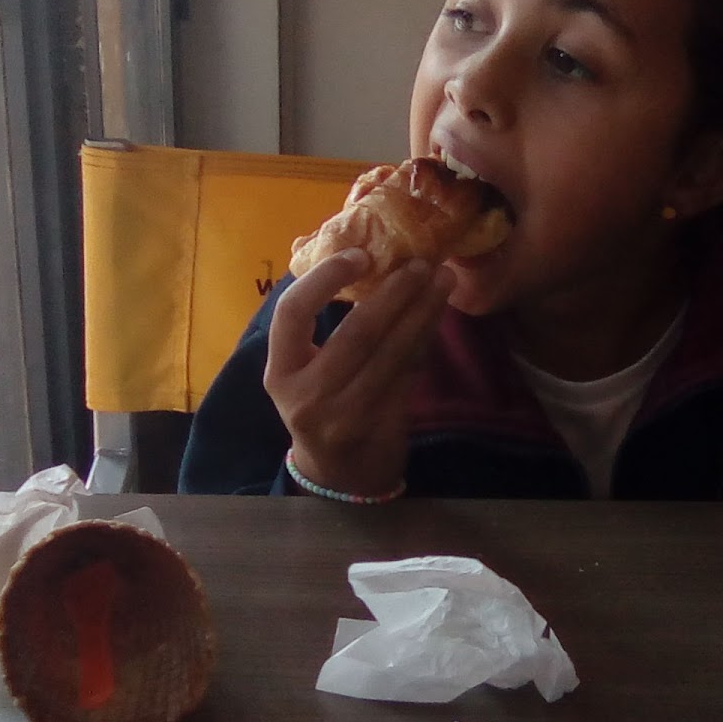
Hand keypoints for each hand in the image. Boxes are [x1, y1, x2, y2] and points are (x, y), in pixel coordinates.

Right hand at [265, 249, 454, 496]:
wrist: (339, 472)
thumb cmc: (319, 405)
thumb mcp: (301, 370)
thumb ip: (316, 324)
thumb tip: (350, 249)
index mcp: (280, 371)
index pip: (291, 313)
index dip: (323, 279)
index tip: (359, 255)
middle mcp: (307, 395)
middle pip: (356, 333)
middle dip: (394, 292)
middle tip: (420, 262)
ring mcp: (346, 414)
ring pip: (391, 353)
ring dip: (421, 312)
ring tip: (443, 279)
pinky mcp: (381, 424)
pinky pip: (409, 371)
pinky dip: (426, 338)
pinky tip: (438, 314)